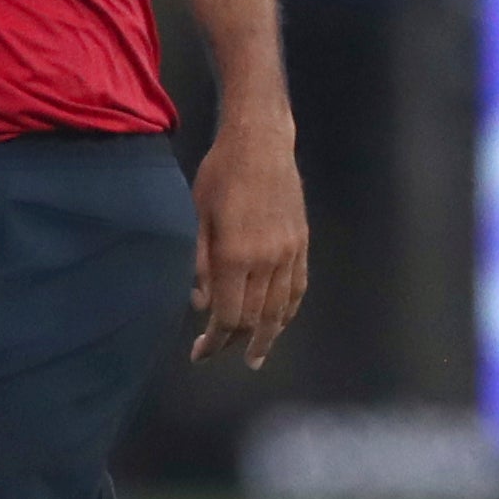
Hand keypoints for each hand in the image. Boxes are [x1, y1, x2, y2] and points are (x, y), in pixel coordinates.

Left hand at [187, 116, 308, 368]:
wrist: (262, 143)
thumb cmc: (219, 174)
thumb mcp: (196, 215)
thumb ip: (197, 263)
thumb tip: (199, 304)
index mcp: (236, 256)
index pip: (229, 315)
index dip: (214, 340)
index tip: (199, 353)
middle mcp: (267, 261)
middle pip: (255, 318)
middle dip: (235, 342)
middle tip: (219, 356)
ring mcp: (290, 253)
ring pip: (281, 309)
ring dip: (267, 336)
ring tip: (255, 355)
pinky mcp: (302, 244)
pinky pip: (298, 288)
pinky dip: (288, 311)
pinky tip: (279, 322)